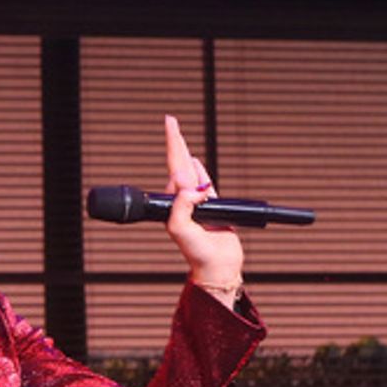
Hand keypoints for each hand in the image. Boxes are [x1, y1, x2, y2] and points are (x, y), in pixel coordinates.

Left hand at [163, 115, 244, 300]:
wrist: (217, 266)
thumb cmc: (196, 253)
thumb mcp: (181, 230)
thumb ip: (181, 208)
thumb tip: (190, 188)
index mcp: (173, 203)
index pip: (173, 168)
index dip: (173, 145)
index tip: (169, 124)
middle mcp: (183, 201)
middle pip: (179, 164)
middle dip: (175, 142)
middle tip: (170, 120)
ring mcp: (197, 203)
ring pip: (191, 172)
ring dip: (185, 154)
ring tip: (177, 136)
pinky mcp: (212, 208)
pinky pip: (205, 183)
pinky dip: (200, 172)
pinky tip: (196, 162)